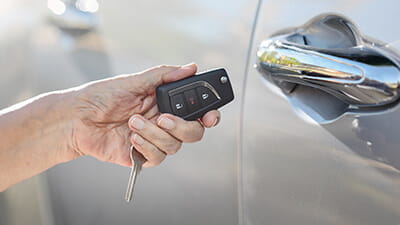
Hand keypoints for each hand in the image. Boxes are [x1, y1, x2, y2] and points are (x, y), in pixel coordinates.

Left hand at [69, 64, 219, 166]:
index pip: (196, 112)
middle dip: (182, 127)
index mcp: (165, 103)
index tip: (210, 116)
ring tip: (133, 122)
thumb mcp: (135, 81)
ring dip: (155, 133)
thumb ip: (164, 75)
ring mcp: (154, 140)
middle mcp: (163, 122)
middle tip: (163, 117)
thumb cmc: (102, 96)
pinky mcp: (142, 156)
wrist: (77, 118)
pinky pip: (158, 157)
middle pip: (193, 132)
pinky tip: (132, 138)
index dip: (209, 115)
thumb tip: (190, 67)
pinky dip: (147, 146)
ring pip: (175, 145)